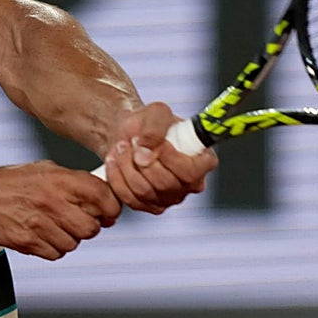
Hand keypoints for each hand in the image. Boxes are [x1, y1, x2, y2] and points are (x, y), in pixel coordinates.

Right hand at [0, 161, 121, 260]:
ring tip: (57, 227)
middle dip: (90, 227)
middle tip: (81, 222)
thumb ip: (75, 182)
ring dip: (70, 238)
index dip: (111, 208)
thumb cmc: (14, 182)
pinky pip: (56, 254)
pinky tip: (44, 235)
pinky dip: (53, 248)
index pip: (102, 196)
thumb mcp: (47, 170)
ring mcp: (39, 223)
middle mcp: (51, 201)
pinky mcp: (28, 241)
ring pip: (74, 244)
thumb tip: (103, 196)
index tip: (109, 212)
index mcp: (60, 180)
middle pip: (91, 227)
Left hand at [102, 102, 217, 213]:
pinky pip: (130, 199)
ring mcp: (171, 198)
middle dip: (141, 161)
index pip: (189, 172)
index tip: (147, 140)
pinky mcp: (150, 205)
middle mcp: (192, 184)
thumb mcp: (156, 112)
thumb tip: (145, 151)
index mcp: (204, 161)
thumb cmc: (150, 122)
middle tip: (130, 141)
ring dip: (126, 167)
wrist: (131, 134)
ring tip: (121, 146)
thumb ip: (155, 128)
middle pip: (165, 184)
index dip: (167, 158)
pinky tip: (114, 160)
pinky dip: (117, 178)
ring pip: (144, 192)